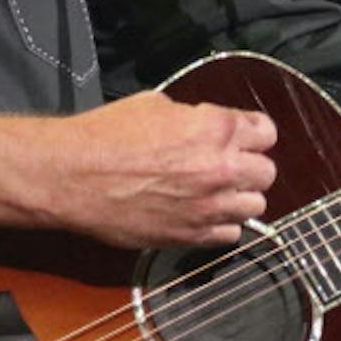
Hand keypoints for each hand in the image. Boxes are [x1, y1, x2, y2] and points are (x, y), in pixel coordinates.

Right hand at [46, 90, 277, 247]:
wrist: (73, 176)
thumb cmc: (105, 137)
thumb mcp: (156, 105)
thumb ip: (195, 117)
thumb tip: (206, 126)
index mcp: (215, 128)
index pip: (267, 132)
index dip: (253, 133)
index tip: (244, 136)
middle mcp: (220, 169)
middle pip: (267, 172)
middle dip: (250, 165)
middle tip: (228, 163)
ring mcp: (208, 206)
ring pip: (255, 206)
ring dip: (239, 197)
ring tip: (216, 190)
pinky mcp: (191, 235)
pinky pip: (230, 235)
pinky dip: (221, 224)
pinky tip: (202, 212)